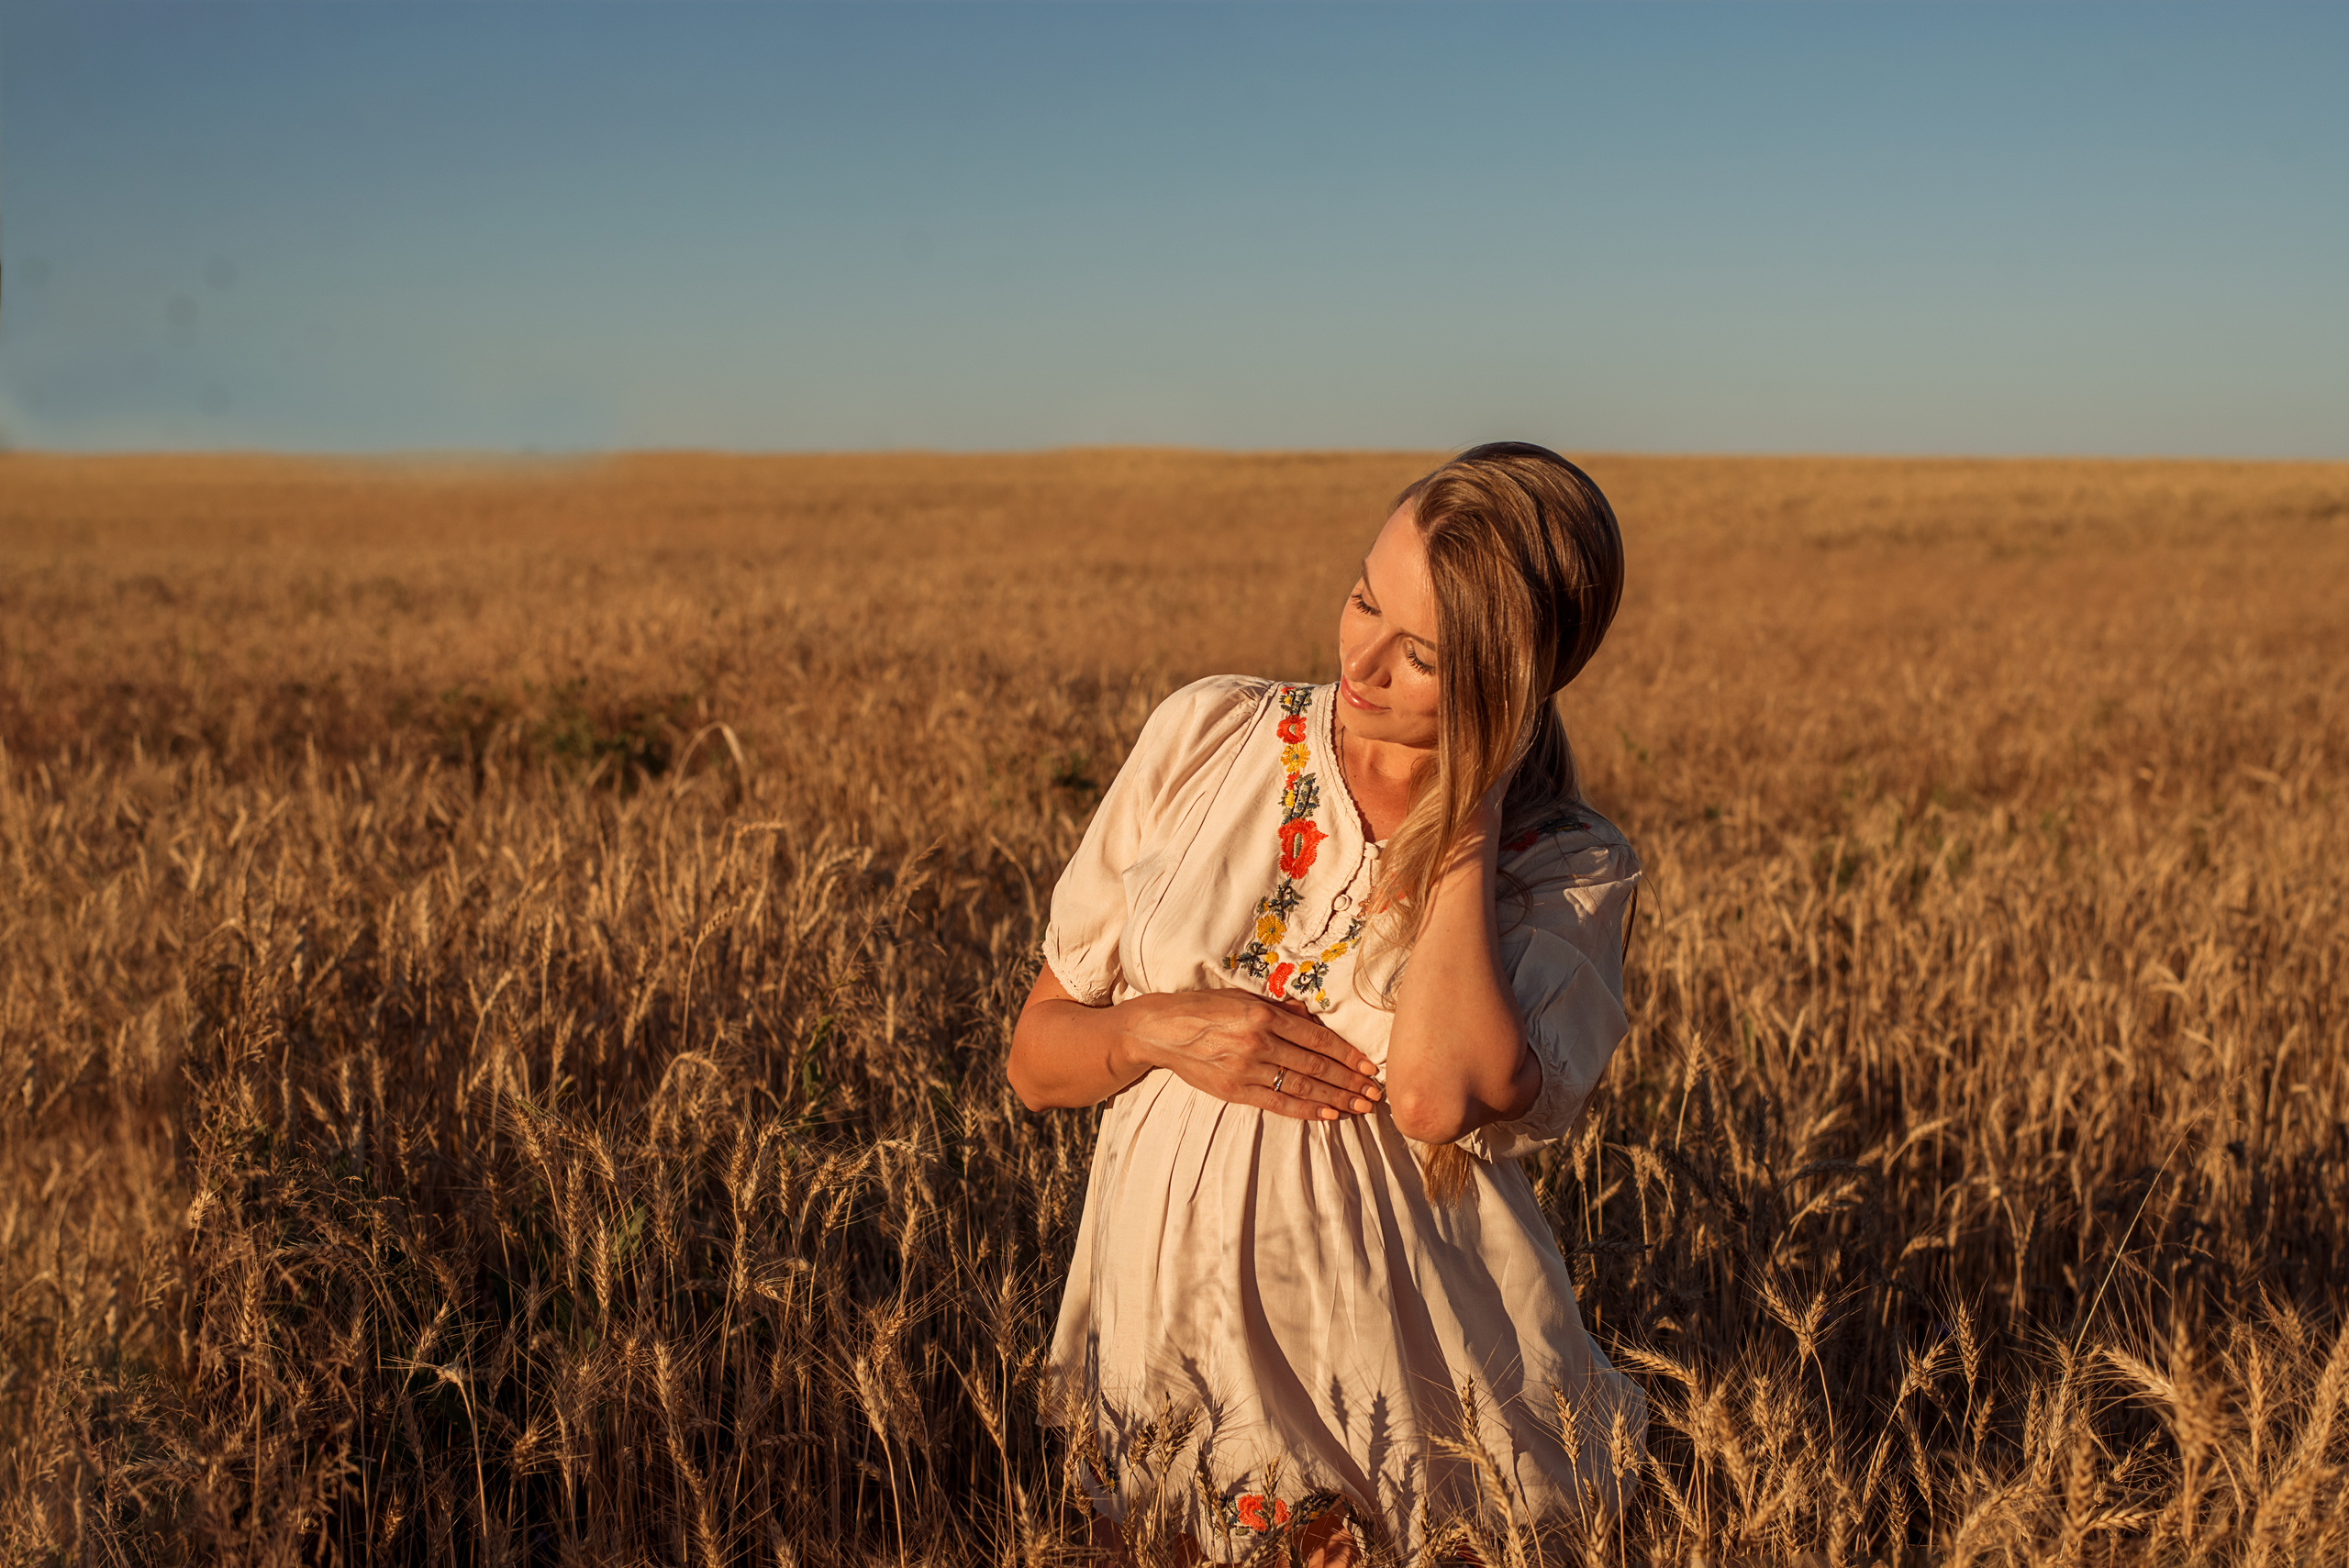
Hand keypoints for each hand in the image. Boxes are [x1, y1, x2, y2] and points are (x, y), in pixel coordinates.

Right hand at [1116, 989, 1383, 1120]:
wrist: (1160, 1030)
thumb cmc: (1204, 1008)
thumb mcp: (1242, 997)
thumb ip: (1279, 1009)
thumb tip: (1313, 1020)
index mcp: (1263, 1014)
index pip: (1317, 1039)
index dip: (1347, 1055)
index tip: (1370, 1066)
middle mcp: (1258, 1042)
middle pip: (1315, 1067)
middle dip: (1350, 1081)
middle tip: (1375, 1092)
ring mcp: (1246, 1069)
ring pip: (1301, 1088)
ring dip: (1336, 1098)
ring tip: (1360, 1106)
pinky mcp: (1234, 1090)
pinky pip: (1278, 1104)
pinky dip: (1306, 1111)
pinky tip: (1328, 1115)